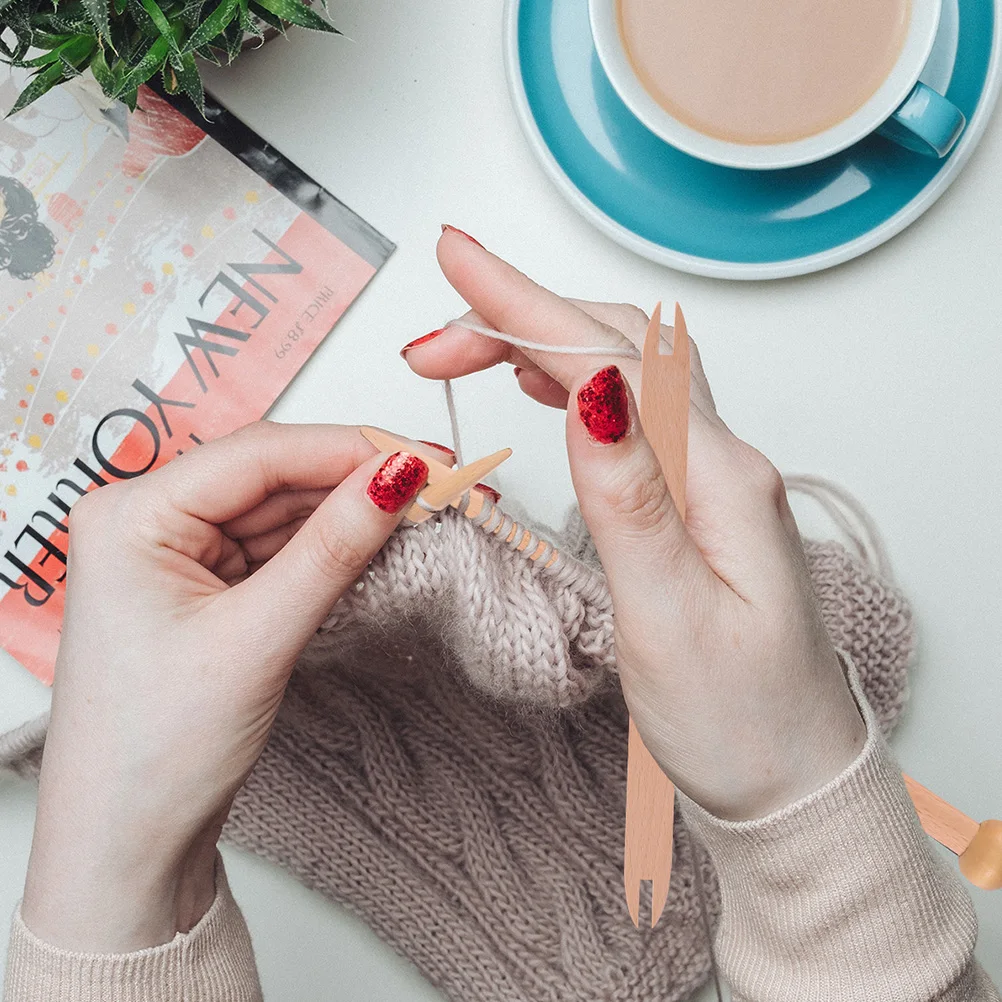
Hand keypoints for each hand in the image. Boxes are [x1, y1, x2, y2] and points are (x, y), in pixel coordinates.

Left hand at [22, 423, 428, 950]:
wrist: (128, 844)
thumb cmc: (154, 752)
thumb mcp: (256, 639)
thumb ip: (332, 550)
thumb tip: (399, 477)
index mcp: (131, 515)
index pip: (260, 454)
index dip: (351, 449)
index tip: (427, 458)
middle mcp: (150, 521)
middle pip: (275, 476)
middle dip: (360, 480)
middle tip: (442, 482)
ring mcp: (180, 554)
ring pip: (284, 511)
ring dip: (352, 512)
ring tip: (426, 510)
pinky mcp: (208, 586)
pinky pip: (281, 548)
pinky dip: (331, 546)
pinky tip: (379, 539)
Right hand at [402, 227, 865, 820]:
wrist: (790, 777)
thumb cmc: (738, 720)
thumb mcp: (670, 619)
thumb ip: (630, 497)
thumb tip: (589, 387)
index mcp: (719, 480)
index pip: (612, 359)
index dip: (527, 304)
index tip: (458, 259)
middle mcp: (723, 462)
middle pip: (617, 346)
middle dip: (520, 317)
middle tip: (431, 338)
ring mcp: (712, 478)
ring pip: (623, 371)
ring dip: (542, 341)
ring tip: (465, 348)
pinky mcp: (695, 501)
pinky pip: (633, 411)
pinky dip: (574, 380)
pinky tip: (543, 385)